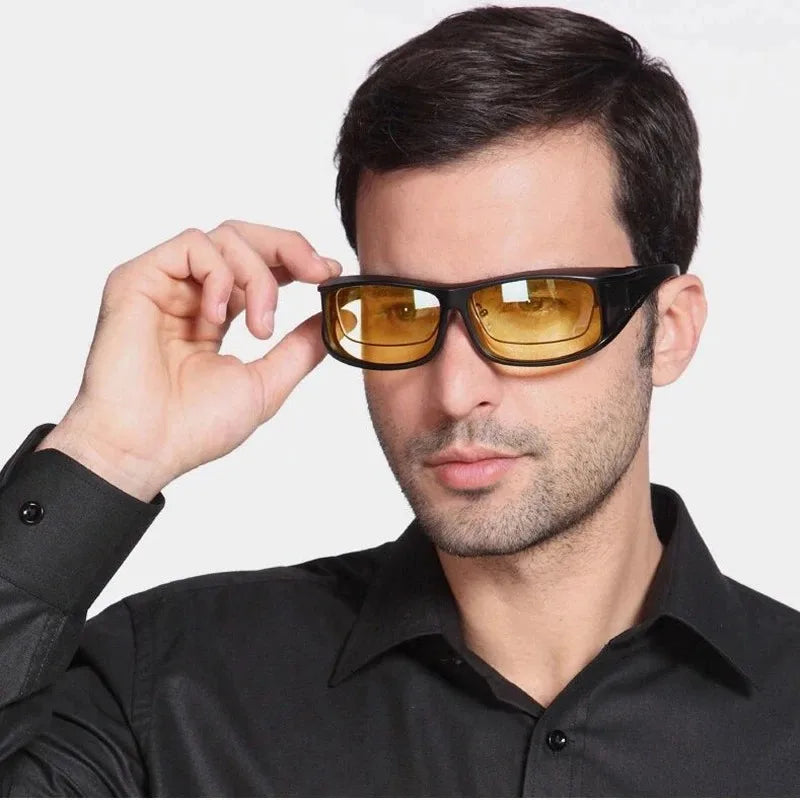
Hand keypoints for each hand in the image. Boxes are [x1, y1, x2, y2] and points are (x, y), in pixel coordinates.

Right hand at [36, 220, 340, 501]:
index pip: (259, 266)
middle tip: (319, 272)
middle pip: (244, 238)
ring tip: (261, 327)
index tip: (332, 273)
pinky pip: (192, 245)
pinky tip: (220, 315)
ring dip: (258, 276)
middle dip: (290, 248)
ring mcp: (164, 284)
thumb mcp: (265, 384)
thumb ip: (299, 349)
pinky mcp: (138, 278)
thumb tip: (331, 319)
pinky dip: (220, 274)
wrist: (144, 449)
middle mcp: (190, 293)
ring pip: (224, 237)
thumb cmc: (192, 428)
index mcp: (216, 315)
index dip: (296, 261)